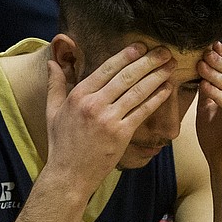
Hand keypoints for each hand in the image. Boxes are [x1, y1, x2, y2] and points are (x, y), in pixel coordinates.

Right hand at [44, 42, 175, 191]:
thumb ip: (54, 85)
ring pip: (137, 91)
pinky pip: (142, 111)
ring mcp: (109, 119)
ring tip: (169, 65)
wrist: (69, 174)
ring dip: (156, 76)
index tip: (140, 46)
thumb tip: (52, 63)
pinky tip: (167, 88)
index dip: (126, 55)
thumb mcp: (52, 111)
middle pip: (126, 76)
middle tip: (163, 50)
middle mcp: (94, 104)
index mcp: (78, 95)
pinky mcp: (121, 134)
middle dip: (147, 61)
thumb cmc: (61, 144)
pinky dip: (156, 98)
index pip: (106, 68)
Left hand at [195, 42, 221, 172]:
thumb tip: (196, 66)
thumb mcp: (207, 108)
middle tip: (202, 49)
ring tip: (200, 64)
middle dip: (217, 61)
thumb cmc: (216, 139)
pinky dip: (218, 94)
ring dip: (216, 75)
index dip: (221, 55)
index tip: (206, 42)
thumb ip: (207, 88)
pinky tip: (205, 86)